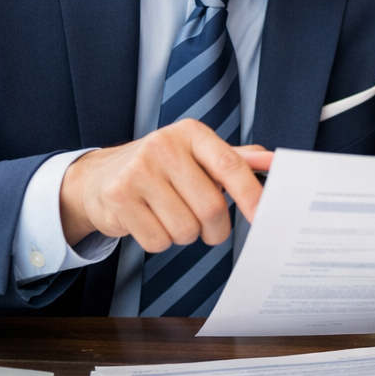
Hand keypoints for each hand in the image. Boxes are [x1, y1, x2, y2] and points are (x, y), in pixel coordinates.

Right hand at [60, 119, 272, 251]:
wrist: (100, 177)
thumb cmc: (160, 168)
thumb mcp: (196, 155)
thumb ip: (236, 160)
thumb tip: (274, 163)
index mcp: (190, 133)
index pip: (230, 165)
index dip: (250, 195)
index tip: (263, 217)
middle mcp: (163, 146)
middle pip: (210, 207)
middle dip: (216, 229)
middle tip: (211, 230)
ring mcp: (138, 171)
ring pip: (185, 229)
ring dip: (185, 236)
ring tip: (172, 217)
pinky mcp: (119, 197)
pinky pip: (158, 240)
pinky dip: (160, 241)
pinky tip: (150, 221)